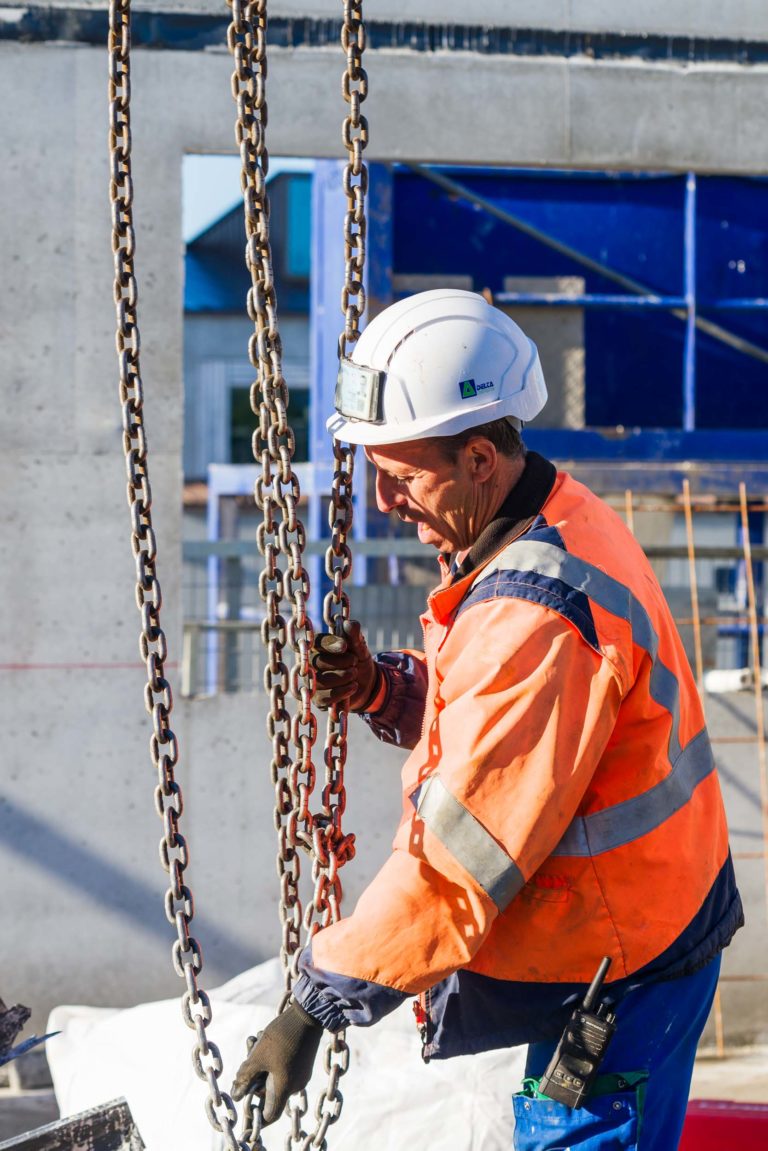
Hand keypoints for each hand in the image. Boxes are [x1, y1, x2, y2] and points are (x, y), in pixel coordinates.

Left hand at [231, 1001, 321, 1124]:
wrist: (309, 1013)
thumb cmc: (282, 1037)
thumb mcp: (258, 1056)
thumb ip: (245, 1077)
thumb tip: (236, 1094)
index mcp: (284, 1089)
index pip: (269, 1116)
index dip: (256, 1117)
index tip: (245, 1106)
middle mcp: (295, 1085)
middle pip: (268, 1091)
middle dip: (254, 1076)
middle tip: (246, 1058)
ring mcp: (300, 1072)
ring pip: (274, 1074)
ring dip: (261, 1062)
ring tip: (254, 1040)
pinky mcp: (302, 1061)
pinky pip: (283, 1065)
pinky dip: (271, 1056)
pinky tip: (264, 1037)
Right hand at [309, 619, 381, 711]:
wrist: (367, 683)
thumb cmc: (358, 660)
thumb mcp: (360, 647)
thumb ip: (355, 635)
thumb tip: (349, 623)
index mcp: (319, 647)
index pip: (317, 643)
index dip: (330, 644)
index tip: (345, 646)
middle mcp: (311, 663)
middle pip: (318, 662)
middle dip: (341, 662)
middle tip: (354, 661)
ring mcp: (312, 682)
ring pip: (321, 681)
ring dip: (342, 677)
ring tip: (355, 673)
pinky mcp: (317, 698)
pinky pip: (324, 697)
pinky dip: (341, 693)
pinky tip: (353, 686)